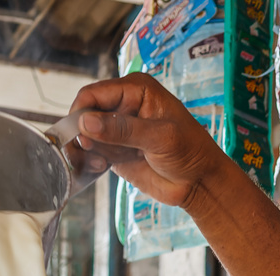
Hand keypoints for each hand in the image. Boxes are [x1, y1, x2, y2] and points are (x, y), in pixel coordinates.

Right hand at [64, 74, 232, 209]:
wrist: (199, 183)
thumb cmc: (190, 152)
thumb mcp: (161, 137)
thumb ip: (124, 130)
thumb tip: (87, 122)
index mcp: (136, 89)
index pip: (94, 93)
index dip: (81, 111)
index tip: (80, 133)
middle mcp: (122, 105)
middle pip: (83, 113)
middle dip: (82, 133)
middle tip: (93, 152)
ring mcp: (116, 129)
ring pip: (83, 134)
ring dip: (86, 150)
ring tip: (102, 162)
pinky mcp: (113, 150)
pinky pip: (89, 152)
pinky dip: (89, 160)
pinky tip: (102, 166)